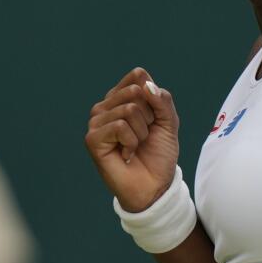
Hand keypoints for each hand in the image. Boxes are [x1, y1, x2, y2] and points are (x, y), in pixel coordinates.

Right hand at [85, 67, 179, 211]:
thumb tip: (145, 85)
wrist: (155, 186)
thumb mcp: (169, 122)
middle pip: (135, 90)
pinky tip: (126, 154)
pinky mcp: (92, 139)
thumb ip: (161, 99)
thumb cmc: (159, 154)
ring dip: (141, 132)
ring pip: (129, 109)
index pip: (138, 76)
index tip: (154, 119)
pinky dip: (131, 142)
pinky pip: (120, 126)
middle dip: (149, 116)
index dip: (154, 97)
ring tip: (135, 146)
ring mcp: (96, 122)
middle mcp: (105, 106)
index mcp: (121, 98)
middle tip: (144, 136)